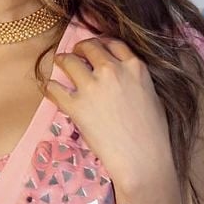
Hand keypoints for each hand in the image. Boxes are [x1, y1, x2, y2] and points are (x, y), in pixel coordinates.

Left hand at [44, 36, 171, 186]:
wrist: (143, 159)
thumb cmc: (154, 135)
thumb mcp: (153, 97)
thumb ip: (136, 81)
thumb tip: (123, 79)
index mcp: (135, 67)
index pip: (113, 43)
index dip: (101, 43)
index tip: (95, 48)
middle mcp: (112, 70)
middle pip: (89, 47)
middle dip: (80, 49)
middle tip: (75, 54)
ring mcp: (92, 87)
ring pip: (68, 60)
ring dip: (62, 61)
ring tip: (60, 64)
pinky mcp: (76, 106)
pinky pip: (54, 87)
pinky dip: (50, 86)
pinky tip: (50, 88)